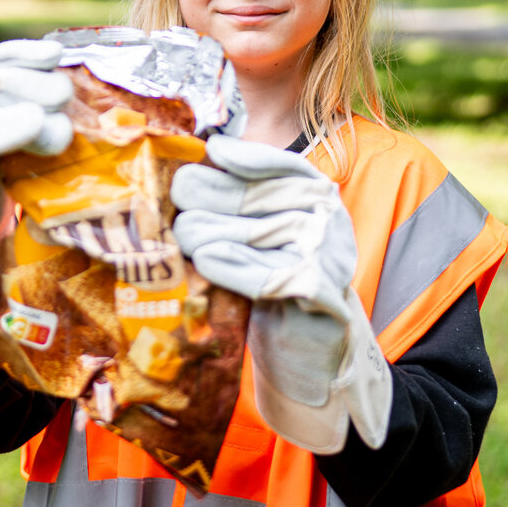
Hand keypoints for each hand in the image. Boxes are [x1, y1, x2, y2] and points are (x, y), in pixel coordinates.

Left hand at [171, 134, 391, 451]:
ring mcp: (330, 260)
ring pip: (265, 236)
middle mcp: (330, 224)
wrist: (312, 357)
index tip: (214, 149)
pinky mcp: (321, 298)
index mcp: (319, 200)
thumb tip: (185, 172)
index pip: (288, 167)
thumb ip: (240, 205)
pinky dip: (238, 268)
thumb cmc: (274, 287)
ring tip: (180, 230)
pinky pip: (273, 278)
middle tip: (176, 190)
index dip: (251, 156)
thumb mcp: (263, 238)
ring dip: (216, 230)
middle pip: (266, 200)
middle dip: (218, 193)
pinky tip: (207, 259)